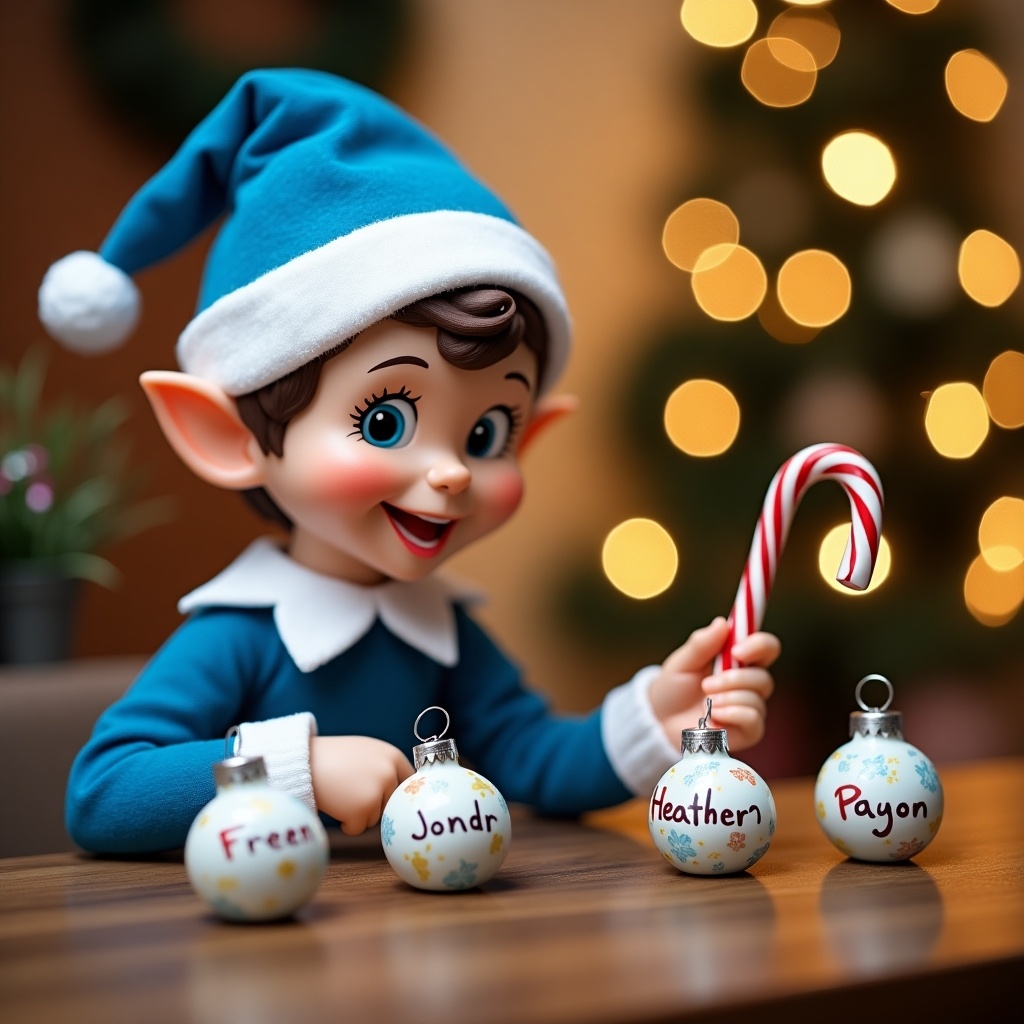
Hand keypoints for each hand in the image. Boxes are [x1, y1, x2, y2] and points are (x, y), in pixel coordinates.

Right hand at [309, 735, 413, 834]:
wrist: (305, 762)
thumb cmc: (332, 757)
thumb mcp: (365, 750)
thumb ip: (384, 765)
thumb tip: (399, 787)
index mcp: (392, 756)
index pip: (410, 780)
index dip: (401, 792)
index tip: (397, 801)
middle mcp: (389, 773)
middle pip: (392, 803)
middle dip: (376, 805)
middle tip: (355, 794)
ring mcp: (377, 792)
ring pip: (375, 818)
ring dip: (360, 815)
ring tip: (342, 795)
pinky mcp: (362, 810)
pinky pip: (359, 828)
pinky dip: (347, 824)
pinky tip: (336, 806)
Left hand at [647, 617, 779, 752]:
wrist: (660, 721)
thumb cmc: (673, 688)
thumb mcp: (682, 662)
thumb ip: (702, 643)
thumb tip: (722, 623)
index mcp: (738, 662)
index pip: (767, 648)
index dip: (759, 645)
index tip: (736, 650)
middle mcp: (749, 685)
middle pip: (763, 678)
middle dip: (734, 680)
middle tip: (707, 684)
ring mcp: (749, 709)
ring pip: (756, 700)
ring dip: (728, 698)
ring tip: (706, 703)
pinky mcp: (747, 732)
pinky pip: (754, 721)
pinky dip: (733, 715)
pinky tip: (714, 717)